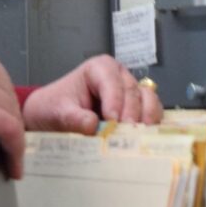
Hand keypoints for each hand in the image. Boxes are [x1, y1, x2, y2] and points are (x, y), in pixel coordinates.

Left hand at [21, 55, 162, 134]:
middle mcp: (119, 76)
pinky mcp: (137, 108)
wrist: (53, 117)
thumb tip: (92, 125)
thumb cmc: (55, 107)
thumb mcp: (58, 112)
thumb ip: (73, 118)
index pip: (112, 82)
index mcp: (100, 68)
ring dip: (146, 118)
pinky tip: (142, 138)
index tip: (112, 120)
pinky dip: (150, 125)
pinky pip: (152, 113)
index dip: (114, 100)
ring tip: (137, 136)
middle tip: (125, 133)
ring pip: (148, 100)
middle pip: (133, 92)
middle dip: (130, 113)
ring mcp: (131, 92)